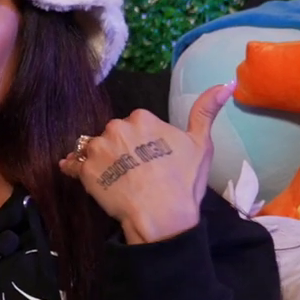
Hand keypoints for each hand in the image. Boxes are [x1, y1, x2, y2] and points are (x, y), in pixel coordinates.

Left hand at [58, 83, 234, 243]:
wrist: (163, 215)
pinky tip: (81, 175)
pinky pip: (73, 165)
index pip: (136, 123)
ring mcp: (98, 149)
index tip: (151, 157)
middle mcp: (116, 127)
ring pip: (95, 149)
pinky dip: (74, 168)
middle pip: (114, 135)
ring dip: (101, 160)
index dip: (143, 141)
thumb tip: (226, 84)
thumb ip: (206, 111)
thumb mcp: (201, 143)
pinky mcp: (84, 170)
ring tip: (117, 180)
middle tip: (136, 172)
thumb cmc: (183, 181)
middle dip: (122, 149)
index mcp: (142, 118)